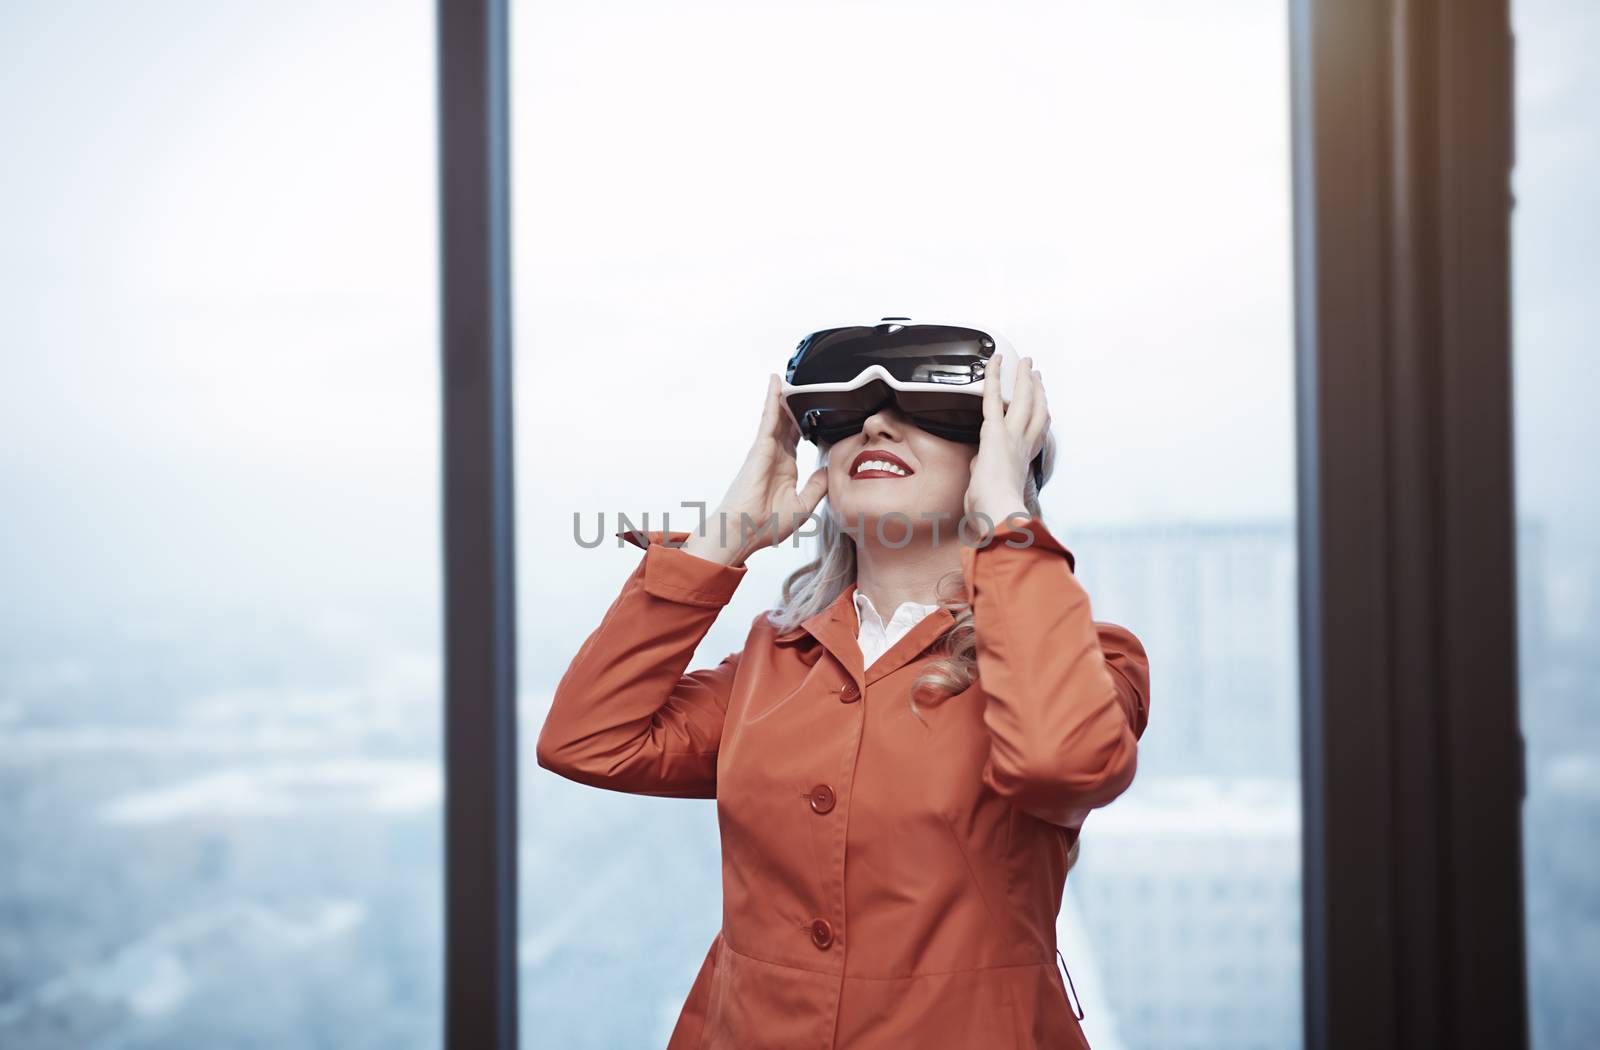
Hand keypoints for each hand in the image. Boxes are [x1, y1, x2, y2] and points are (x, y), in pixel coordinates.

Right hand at [681, 374, 829, 565]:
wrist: (744, 531)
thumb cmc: (765, 525)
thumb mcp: (803, 507)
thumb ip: (817, 487)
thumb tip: (828, 470)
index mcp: (786, 470)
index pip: (798, 442)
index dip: (808, 427)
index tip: (820, 414)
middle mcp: (776, 457)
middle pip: (788, 424)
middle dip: (796, 407)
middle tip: (807, 388)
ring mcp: (767, 450)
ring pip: (779, 416)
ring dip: (785, 397)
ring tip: (792, 378)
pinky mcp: (760, 446)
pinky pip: (769, 418)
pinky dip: (773, 399)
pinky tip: (777, 383)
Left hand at [963, 350, 1049, 529]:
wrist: (997, 511)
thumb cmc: (994, 511)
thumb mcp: (992, 491)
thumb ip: (985, 473)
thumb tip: (978, 463)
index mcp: (1024, 461)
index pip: (1037, 432)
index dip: (1042, 415)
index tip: (1042, 405)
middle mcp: (1023, 445)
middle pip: (1037, 410)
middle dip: (1038, 390)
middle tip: (1036, 374)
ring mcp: (1012, 435)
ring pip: (1023, 398)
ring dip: (1024, 377)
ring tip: (1025, 362)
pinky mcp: (995, 430)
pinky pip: (992, 397)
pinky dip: (992, 376)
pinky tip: (993, 362)